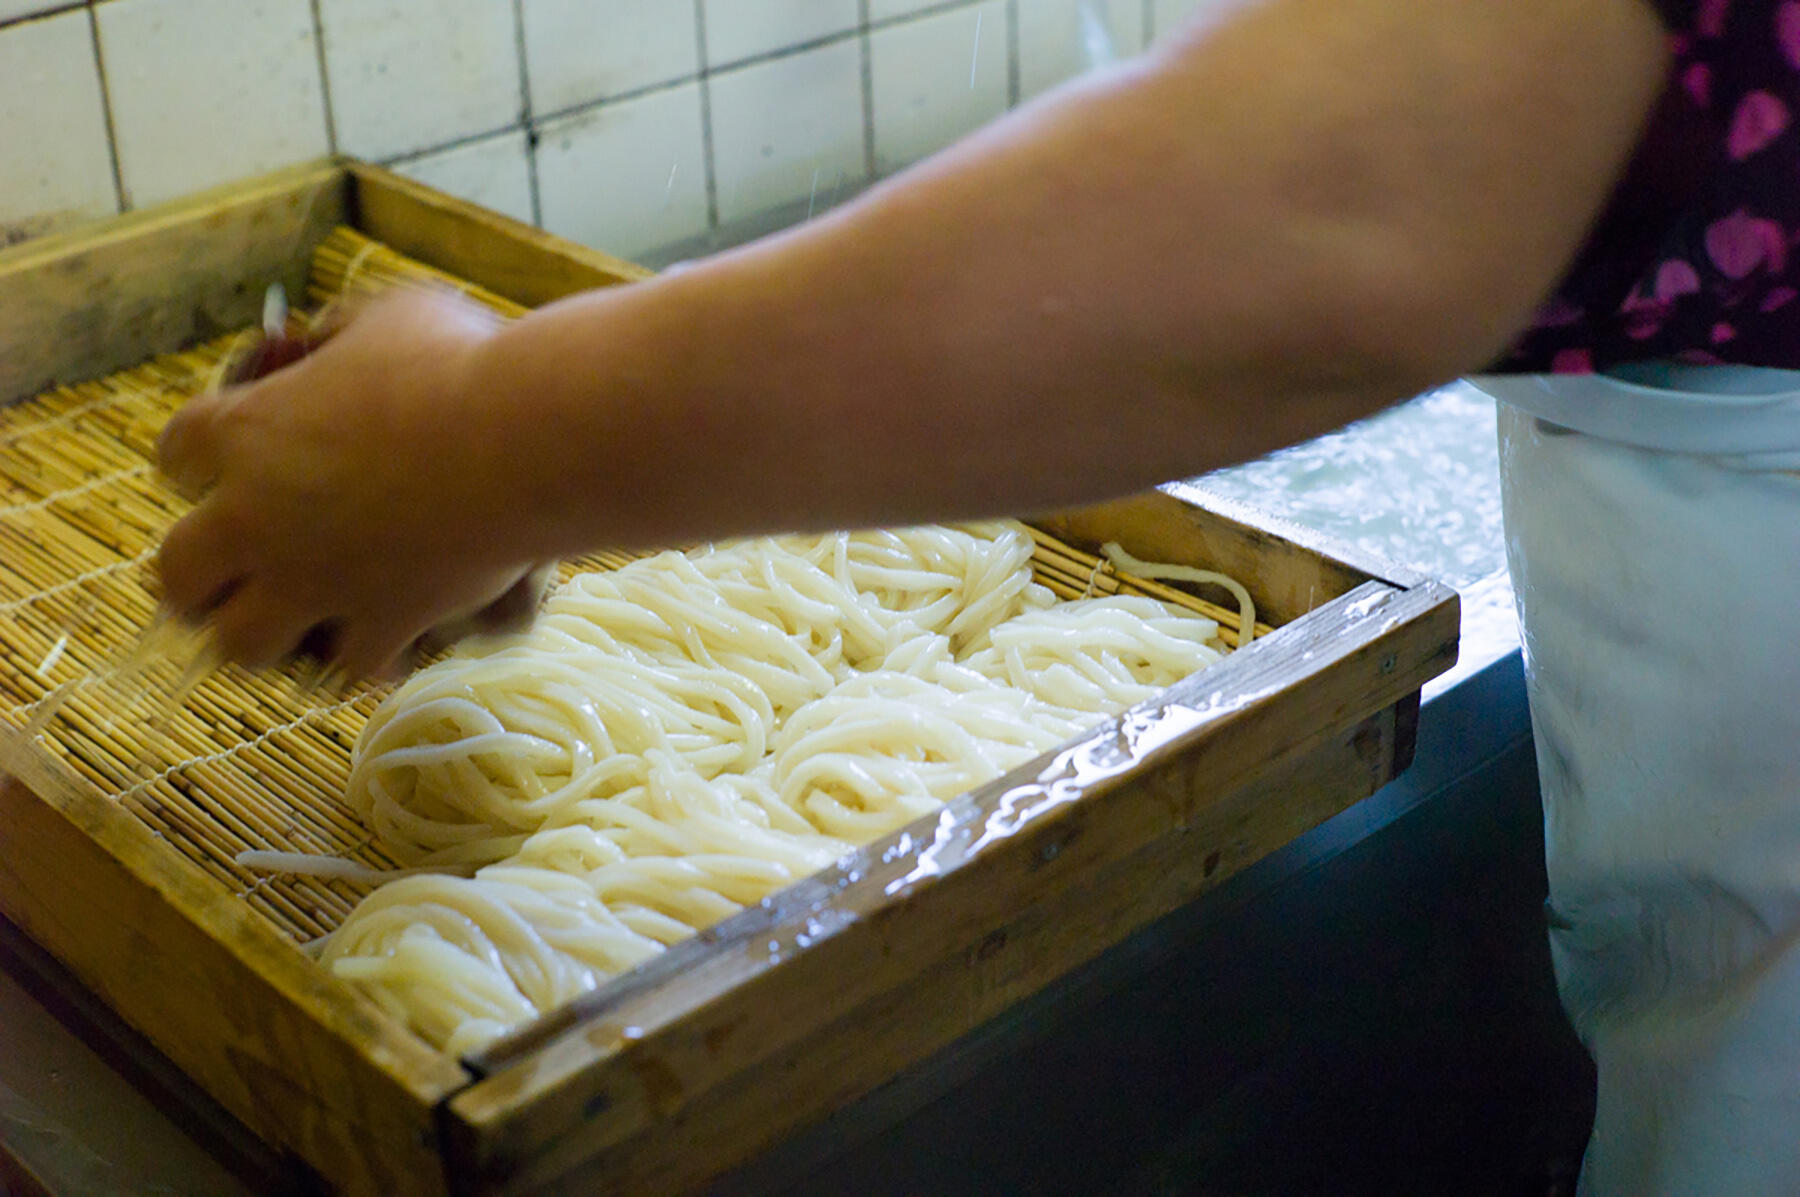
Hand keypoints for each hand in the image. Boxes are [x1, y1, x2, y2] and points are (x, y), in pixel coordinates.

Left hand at [156, 288, 551, 677]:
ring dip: (266, 634)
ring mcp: (316, 579)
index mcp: (244, 432)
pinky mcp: (382, 620)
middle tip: (231, 575)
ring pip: (242, 645)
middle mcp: (258, 518)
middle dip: (198, 580)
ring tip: (297, 623)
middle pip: (178, 575)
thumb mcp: (389, 317)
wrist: (527, 437)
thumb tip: (331, 341)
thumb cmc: (458, 363)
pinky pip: (352, 667)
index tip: (227, 464)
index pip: (174, 455)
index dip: (197, 463)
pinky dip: (369, 657)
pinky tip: (393, 642)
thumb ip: (343, 335)